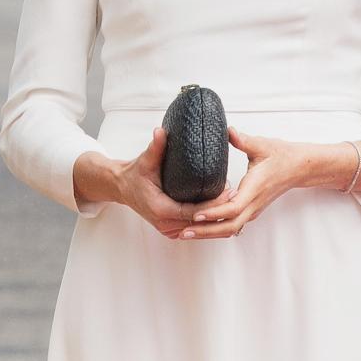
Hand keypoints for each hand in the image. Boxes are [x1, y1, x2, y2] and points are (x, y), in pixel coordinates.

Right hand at [117, 128, 233, 238]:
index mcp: (160, 209)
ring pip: (197, 227)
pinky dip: (205, 220)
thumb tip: (160, 131)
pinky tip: (220, 210)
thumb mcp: (145, 160)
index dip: (212, 204)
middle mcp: (164, 223)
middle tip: (237, 194)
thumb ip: (155, 147)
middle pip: (198, 222)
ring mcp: (168, 229)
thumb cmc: (135, 174)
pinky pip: (192, 227)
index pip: (193, 211)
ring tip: (233, 201)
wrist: (123, 187)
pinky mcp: (171, 228)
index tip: (228, 192)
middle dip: (218, 210)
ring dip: (214, 216)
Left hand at [176, 127, 302, 239]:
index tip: (196, 214)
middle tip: (183, 231)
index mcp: (255, 188)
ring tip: (186, 232)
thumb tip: (228, 131)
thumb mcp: (262, 145)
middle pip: (229, 226)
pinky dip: (216, 228)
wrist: (299, 167)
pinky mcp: (251, 209)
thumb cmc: (281, 155)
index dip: (214, 213)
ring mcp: (253, 209)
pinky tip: (201, 227)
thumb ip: (243, 140)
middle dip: (206, 231)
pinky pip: (233, 224)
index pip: (234, 208)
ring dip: (209, 233)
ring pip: (230, 229)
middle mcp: (254, 203)